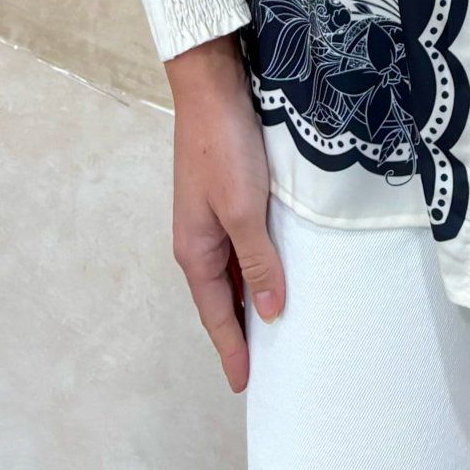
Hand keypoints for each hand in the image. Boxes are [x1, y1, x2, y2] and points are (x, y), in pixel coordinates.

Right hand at [166, 31, 284, 392]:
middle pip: (220, 296)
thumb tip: (271, 313)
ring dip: (249, 295)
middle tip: (266, 361)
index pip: (215, 315)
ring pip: (230, 270)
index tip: (244, 383)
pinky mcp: (224, 193)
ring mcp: (209, 215)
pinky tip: (275, 264)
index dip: (232, 348)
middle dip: (239, 329)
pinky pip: (239, 244)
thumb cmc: (224, 147)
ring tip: (275, 320)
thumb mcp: (245, 209)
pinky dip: (254, 264)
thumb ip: (258, 261)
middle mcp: (197, 238)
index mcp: (194, 251)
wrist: (211, 86)